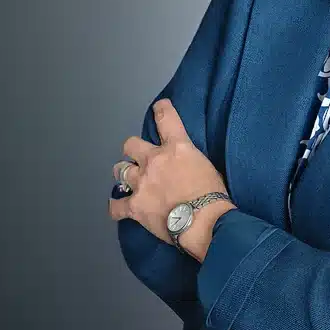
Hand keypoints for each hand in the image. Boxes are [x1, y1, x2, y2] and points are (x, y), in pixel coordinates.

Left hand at [108, 98, 234, 254]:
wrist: (203, 222)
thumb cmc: (213, 195)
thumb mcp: (207, 167)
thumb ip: (191, 162)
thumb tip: (186, 168)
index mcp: (177, 149)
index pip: (166, 119)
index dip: (162, 110)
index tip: (159, 107)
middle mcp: (154, 161)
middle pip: (131, 144)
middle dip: (134, 150)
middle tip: (140, 158)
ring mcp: (141, 183)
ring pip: (120, 170)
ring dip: (125, 174)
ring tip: (129, 180)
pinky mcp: (135, 206)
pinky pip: (116, 206)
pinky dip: (117, 207)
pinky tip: (119, 208)